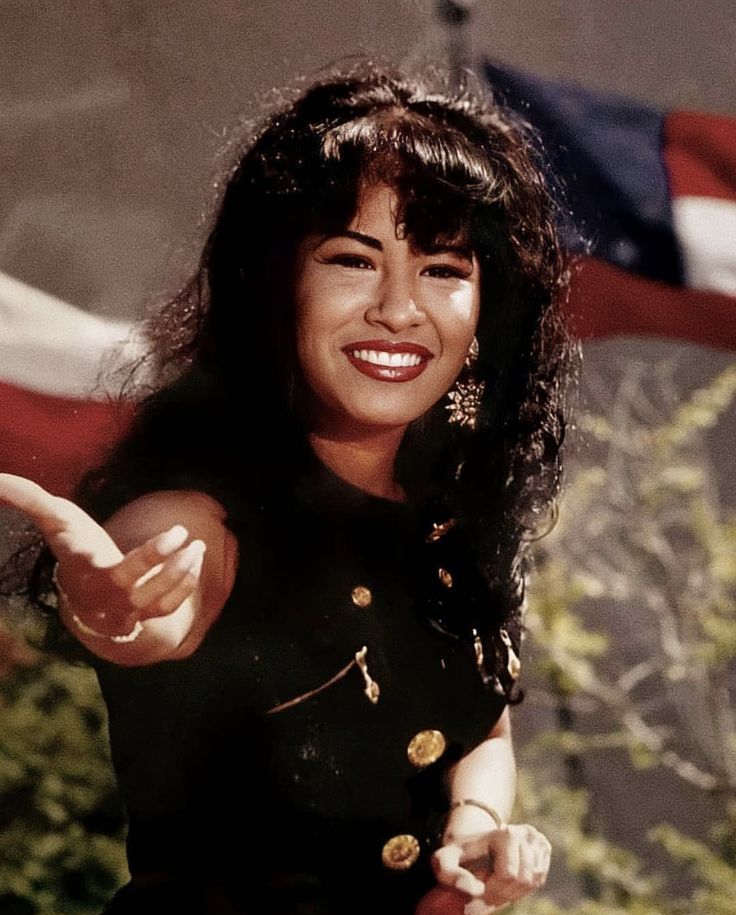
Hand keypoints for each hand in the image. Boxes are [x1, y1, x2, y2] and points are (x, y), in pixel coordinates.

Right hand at [0, 473, 204, 638]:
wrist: (86, 597)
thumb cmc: (74, 549)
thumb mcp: (55, 521)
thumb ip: (28, 499)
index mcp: (81, 566)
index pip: (84, 557)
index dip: (87, 546)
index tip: (107, 530)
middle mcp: (103, 591)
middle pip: (129, 580)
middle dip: (155, 557)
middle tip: (179, 531)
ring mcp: (125, 607)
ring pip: (155, 598)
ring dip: (181, 572)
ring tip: (198, 544)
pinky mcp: (143, 615)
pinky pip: (167, 607)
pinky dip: (185, 585)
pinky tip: (196, 559)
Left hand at [432, 824, 550, 912]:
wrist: (476, 844)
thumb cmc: (460, 855)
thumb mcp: (445, 861)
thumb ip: (450, 874)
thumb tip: (474, 890)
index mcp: (505, 834)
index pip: (509, 874)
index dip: (494, 889)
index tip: (480, 889)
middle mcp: (526, 833)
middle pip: (523, 878)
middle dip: (504, 891)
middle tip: (488, 889)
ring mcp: (538, 840)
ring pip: (533, 880)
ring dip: (514, 890)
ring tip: (496, 884)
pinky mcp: (544, 849)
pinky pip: (539, 879)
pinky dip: (524, 886)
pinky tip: (509, 881)